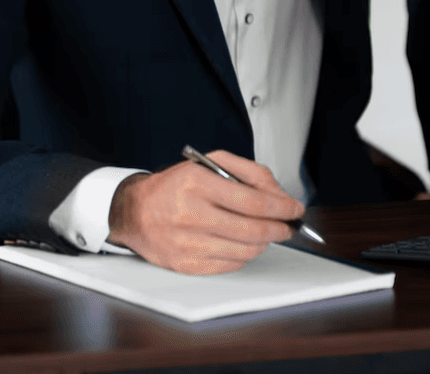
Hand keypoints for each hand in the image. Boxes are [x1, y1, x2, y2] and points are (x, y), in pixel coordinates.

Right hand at [107, 150, 304, 274]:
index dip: (282, 208)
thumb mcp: (209, 164)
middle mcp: (190, 213)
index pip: (253, 201)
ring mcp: (187, 243)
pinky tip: (241, 243)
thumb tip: (281, 196)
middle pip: (253, 229)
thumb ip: (249, 173)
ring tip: (265, 233)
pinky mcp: (186, 264)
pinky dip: (244, 255)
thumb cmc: (175, 186)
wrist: (135, 211)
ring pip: (245, 250)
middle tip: (288, 225)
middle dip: (279, 228)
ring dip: (263, 242)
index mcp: (196, 183)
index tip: (295, 209)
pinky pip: (230, 265)